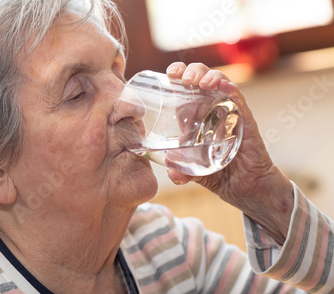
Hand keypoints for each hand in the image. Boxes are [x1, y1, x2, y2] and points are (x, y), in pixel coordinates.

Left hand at [165, 62, 293, 243]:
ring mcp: (230, 114)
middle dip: (192, 71)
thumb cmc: (219, 175)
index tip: (169, 74)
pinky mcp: (245, 122)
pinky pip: (239, 102)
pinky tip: (224, 86)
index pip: (185, 90)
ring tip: (200, 81)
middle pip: (202, 80)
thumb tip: (172, 172)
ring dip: (211, 76)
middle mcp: (212, 111)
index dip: (177, 77)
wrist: (246, 189)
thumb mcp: (193, 173)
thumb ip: (181, 172)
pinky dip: (231, 91)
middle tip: (183, 77)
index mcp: (195, 118)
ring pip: (221, 84)